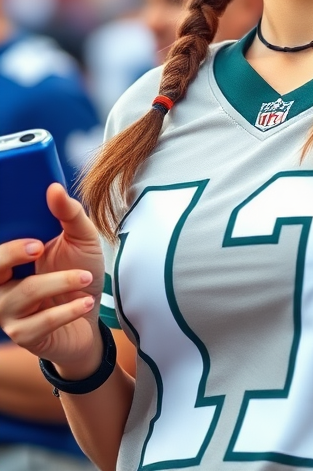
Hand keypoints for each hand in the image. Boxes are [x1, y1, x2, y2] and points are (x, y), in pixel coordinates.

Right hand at [0, 183, 104, 377]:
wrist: (92, 318)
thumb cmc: (80, 274)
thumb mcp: (81, 239)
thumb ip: (68, 213)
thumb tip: (54, 188)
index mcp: (12, 257)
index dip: (6, 241)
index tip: (29, 235)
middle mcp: (3, 283)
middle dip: (11, 253)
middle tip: (39, 246)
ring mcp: (10, 311)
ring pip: (24, 293)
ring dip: (59, 283)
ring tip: (86, 277)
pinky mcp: (24, 335)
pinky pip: (42, 322)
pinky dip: (67, 310)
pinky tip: (86, 301)